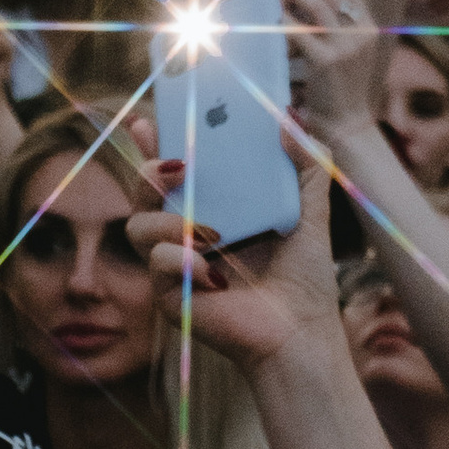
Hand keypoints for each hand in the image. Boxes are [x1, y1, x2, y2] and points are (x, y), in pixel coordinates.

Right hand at [123, 138, 345, 379]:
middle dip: (149, 171)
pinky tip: (214, 274)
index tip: (146, 120)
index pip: (171, 170)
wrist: (301, 332)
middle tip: (181, 167)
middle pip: (141, 192)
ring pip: (137, 226)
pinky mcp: (170, 295)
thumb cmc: (305, 277)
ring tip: (212, 233)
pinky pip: (156, 265)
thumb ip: (307, 162)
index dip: (151, 143)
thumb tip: (289, 116)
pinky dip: (182, 262)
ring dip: (169, 221)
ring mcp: (175, 264)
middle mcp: (186, 232)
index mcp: (213, 208)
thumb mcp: (310, 211)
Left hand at [276, 0, 384, 131]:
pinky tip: (270, 15)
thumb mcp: (342, 56)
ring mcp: (345, 47)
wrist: (349, 125)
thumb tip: (296, 7)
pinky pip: (300, 35)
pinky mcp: (328, 62)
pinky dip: (284, 23)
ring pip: (317, 7)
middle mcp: (359, 33)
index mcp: (365, 28)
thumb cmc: (341, 93)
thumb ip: (327, 31)